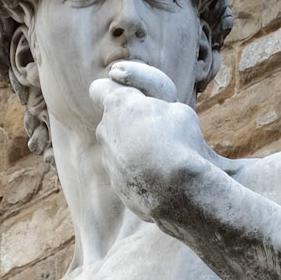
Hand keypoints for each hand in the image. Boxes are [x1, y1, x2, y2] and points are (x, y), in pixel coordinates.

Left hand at [89, 61, 213, 222]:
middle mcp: (105, 131)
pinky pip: (126, 175)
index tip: (124, 98)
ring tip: (161, 160)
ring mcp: (108, 161)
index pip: (98, 89)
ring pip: (118, 151)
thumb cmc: (182, 141)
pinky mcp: (116, 186)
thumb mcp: (178, 110)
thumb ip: (157, 108)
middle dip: (128, 124)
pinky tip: (160, 180)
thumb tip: (153, 117)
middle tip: (155, 132)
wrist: (180, 189)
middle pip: (111, 123)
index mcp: (118, 104)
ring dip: (133, 151)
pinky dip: (139, 175)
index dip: (109, 91)